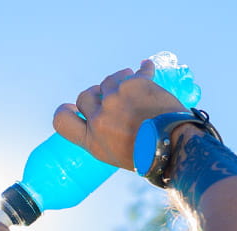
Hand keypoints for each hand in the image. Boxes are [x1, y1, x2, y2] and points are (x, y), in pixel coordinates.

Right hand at [53, 59, 185, 170]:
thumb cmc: (149, 155)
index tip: (76, 107)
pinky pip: (138, 71)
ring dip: (121, 81)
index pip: (61, 119)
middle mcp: (98, 119)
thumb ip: (102, 135)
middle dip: (99, 95)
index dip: (67, 110)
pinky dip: (145, 71)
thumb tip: (99, 119)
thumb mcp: (116, 154)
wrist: (175, 147)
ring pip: (110, 80)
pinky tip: (148, 70)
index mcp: (91, 140)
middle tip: (115, 99)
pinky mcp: (134, 84)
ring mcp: (115, 99)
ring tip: (137, 90)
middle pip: (86, 95)